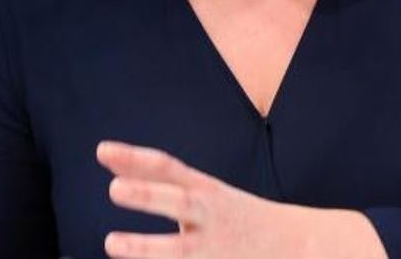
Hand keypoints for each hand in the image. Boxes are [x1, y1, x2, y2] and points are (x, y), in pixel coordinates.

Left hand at [97, 140, 301, 258]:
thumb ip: (156, 182)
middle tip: (113, 189)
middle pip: (179, 202)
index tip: (103, 151)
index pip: (168, 168)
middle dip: (148, 196)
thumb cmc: (235, 217)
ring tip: (112, 242)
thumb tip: (111, 162)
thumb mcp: (203, 193)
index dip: (135, 158)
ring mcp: (214, 248)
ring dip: (145, 247)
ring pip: (179, 249)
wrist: (297, 245)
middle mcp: (209, 216)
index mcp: (206, 191)